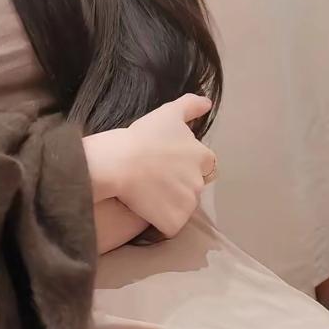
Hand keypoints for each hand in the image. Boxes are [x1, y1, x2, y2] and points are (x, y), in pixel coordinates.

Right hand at [109, 94, 217, 238]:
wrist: (120, 163)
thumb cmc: (143, 136)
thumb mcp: (168, 113)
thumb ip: (191, 106)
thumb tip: (208, 103)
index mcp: (203, 157)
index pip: (207, 166)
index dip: (188, 165)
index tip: (168, 163)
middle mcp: (201, 182)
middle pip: (194, 187)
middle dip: (179, 184)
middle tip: (155, 178)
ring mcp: (188, 204)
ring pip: (183, 206)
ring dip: (170, 203)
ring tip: (148, 192)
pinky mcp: (175, 222)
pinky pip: (171, 225)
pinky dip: (161, 221)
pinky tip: (146, 208)